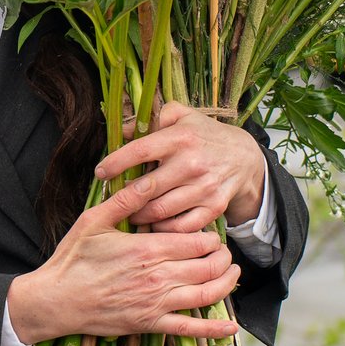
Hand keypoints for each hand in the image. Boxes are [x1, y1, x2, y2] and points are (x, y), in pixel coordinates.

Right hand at [6, 170, 239, 345]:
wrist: (55, 300)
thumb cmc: (73, 258)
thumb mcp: (94, 220)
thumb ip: (125, 200)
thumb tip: (148, 178)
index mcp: (148, 249)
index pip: (198, 242)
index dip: (212, 237)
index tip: (211, 233)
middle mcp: (158, 277)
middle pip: (208, 267)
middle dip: (223, 258)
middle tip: (224, 251)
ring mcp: (156, 304)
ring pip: (207, 295)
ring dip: (226, 284)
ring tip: (232, 273)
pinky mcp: (150, 324)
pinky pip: (189, 330)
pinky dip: (213, 330)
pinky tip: (230, 328)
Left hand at [94, 101, 266, 232]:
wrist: (244, 157)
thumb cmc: (205, 135)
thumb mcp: (182, 116)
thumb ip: (151, 119)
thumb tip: (121, 129)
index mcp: (180, 137)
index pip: (139, 151)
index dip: (115, 163)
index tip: (101, 172)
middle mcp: (191, 163)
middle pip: (147, 188)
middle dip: (125, 197)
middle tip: (115, 200)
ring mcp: (204, 187)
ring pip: (161, 211)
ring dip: (140, 216)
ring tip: (130, 214)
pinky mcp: (214, 207)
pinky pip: (183, 226)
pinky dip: (165, 229)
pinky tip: (155, 225)